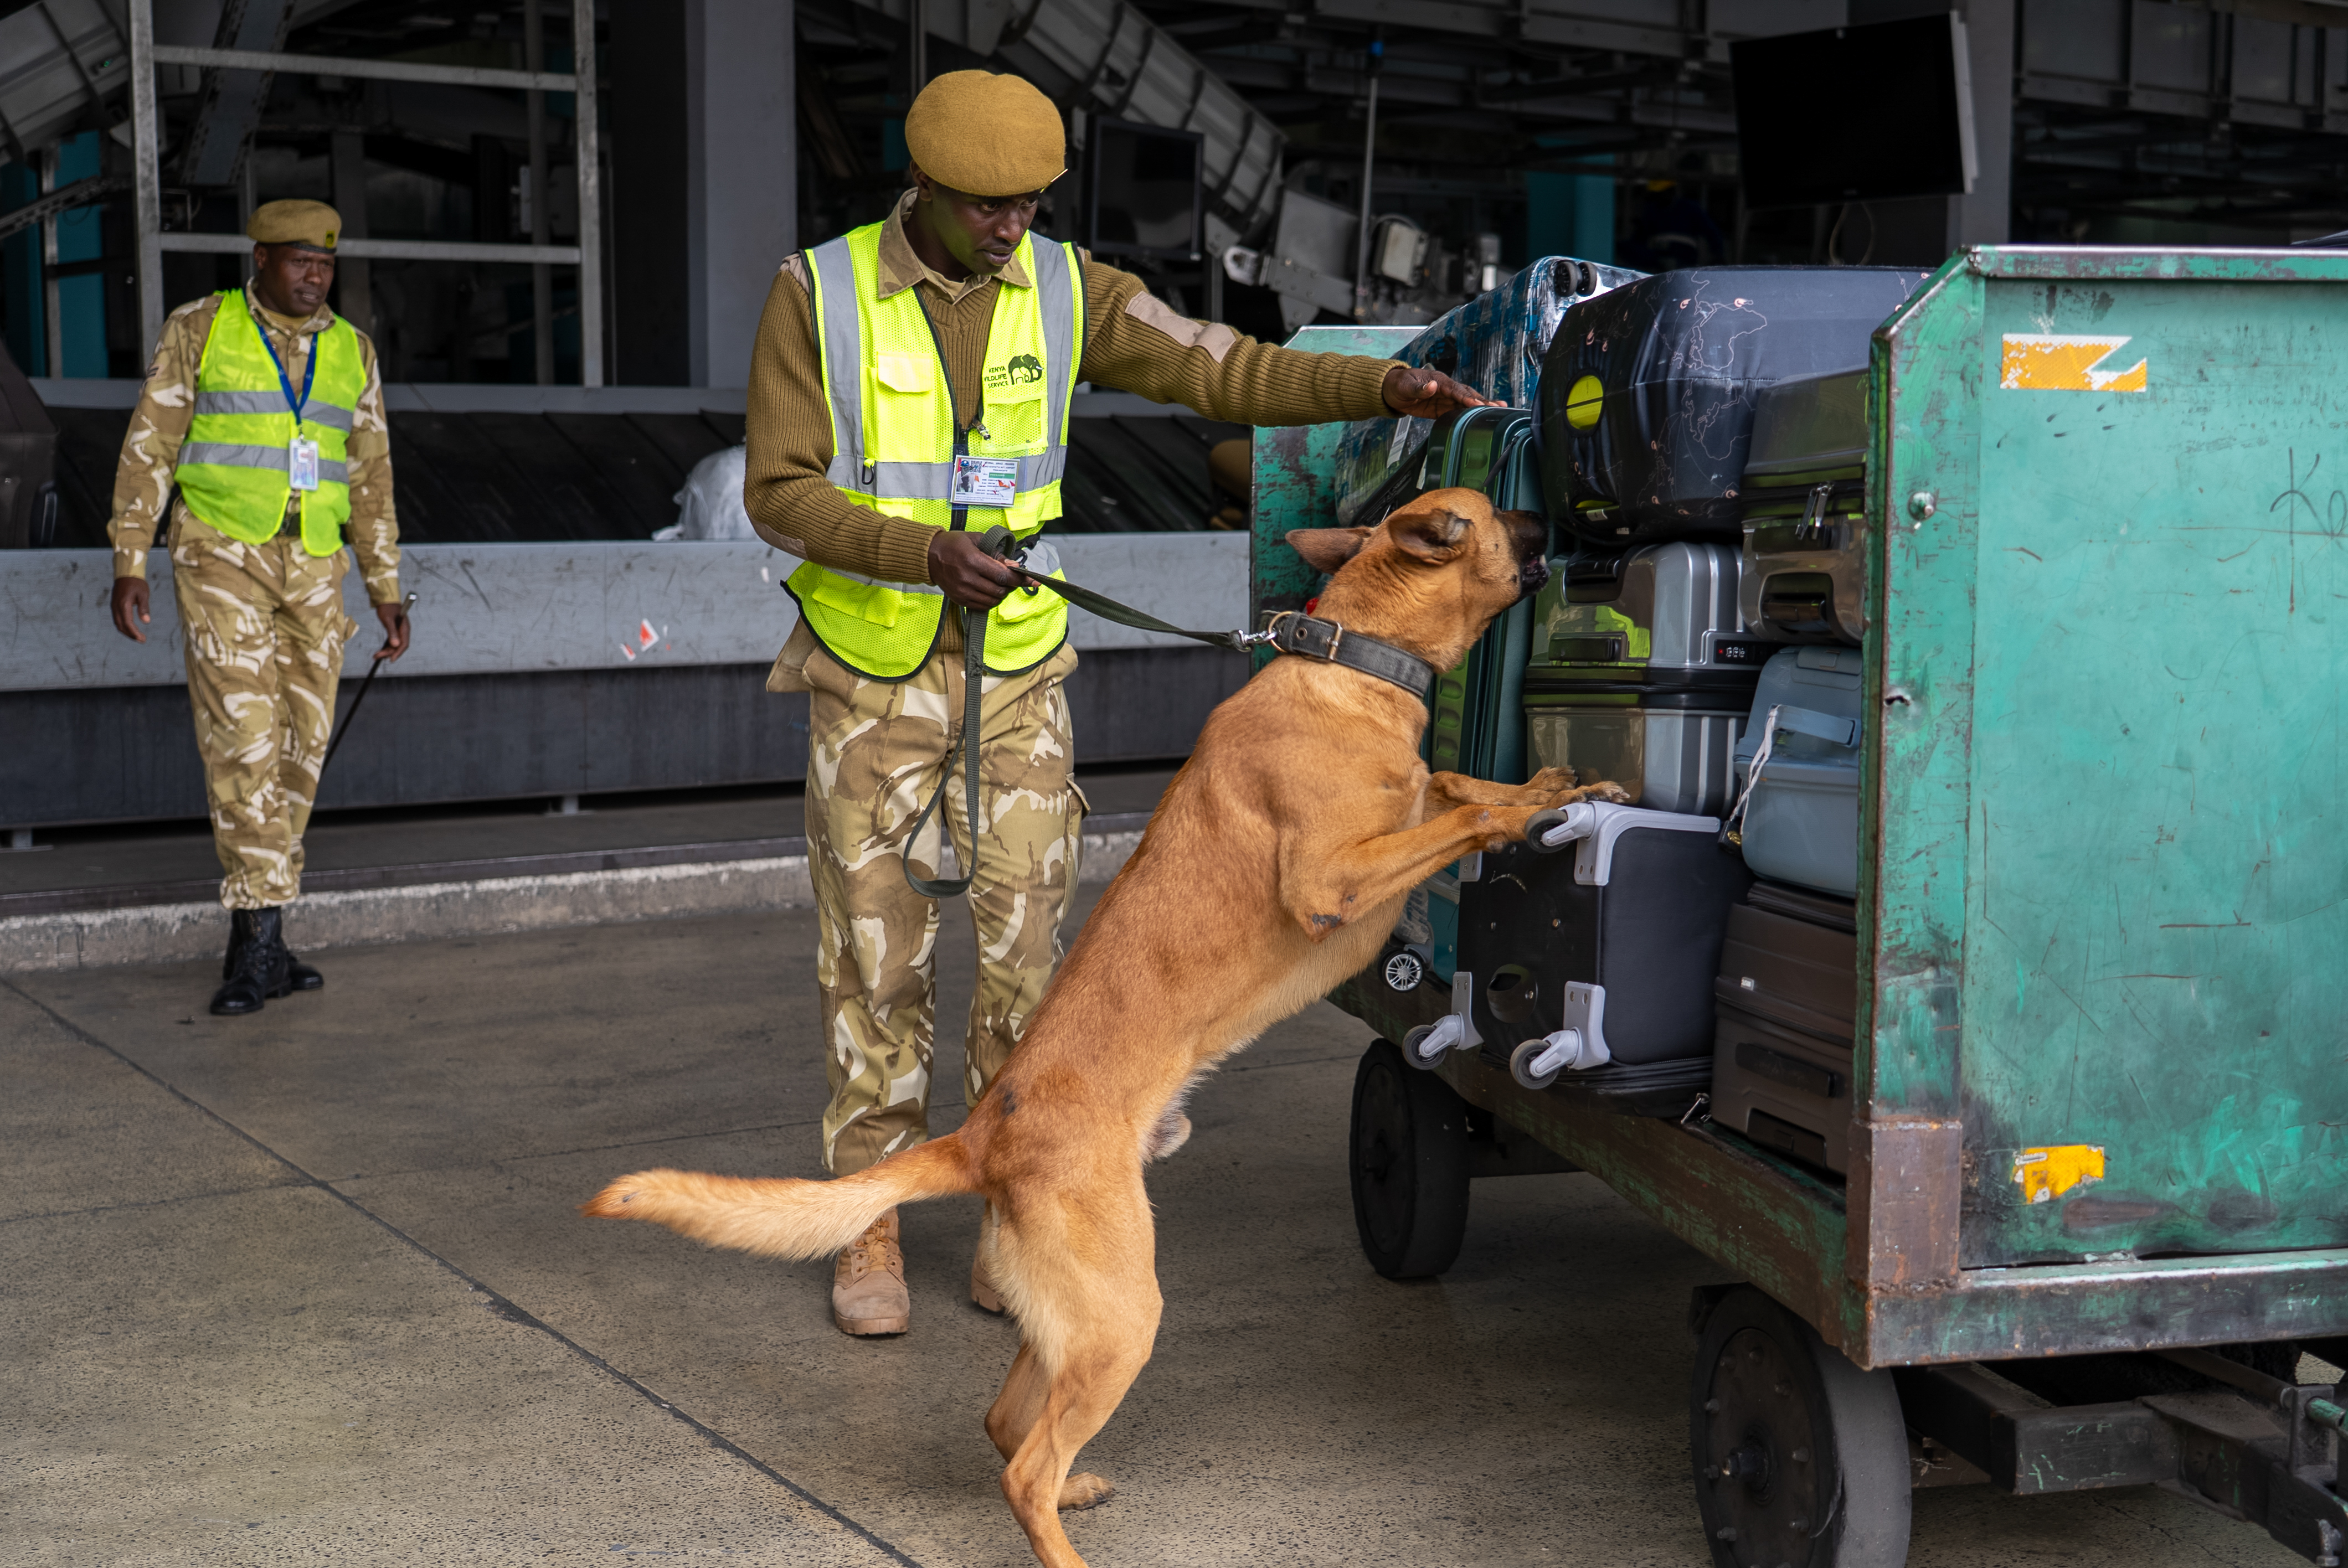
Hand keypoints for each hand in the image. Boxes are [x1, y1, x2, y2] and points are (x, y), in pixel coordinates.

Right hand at [111, 577, 149, 642]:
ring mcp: (113, 606)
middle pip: (121, 626)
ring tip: (137, 637)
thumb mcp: (143, 594)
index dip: (134, 633)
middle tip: (142, 640)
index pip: (128, 623)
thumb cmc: (137, 583)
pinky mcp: (114, 605)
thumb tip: (146, 622)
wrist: (126, 573)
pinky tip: (131, 629)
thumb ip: (144, 608)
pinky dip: (123, 626)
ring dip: (127, 632)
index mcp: (123, 604)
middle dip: (131, 635)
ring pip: (118, 623)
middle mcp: (116, 607)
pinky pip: (117, 619)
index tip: (142, 639)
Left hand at [373, 600, 410, 660]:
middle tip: (377, 656)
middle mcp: (403, 631)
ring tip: (376, 656)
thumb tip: (395, 645)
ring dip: (386, 651)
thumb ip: (392, 632)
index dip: (398, 653)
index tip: (390, 659)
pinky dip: (386, 647)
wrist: (386, 599)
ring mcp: (399, 631)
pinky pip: (392, 641)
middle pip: (398, 646)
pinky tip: (380, 651)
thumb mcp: (388, 620)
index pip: (404, 644)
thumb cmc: (387, 607)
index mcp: (405, 629)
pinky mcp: (394, 631)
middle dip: (388, 653)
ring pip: (394, 645)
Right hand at [928, 530, 1020, 609]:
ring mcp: (962, 591)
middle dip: (1012, 585)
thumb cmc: (954, 544)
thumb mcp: (977, 540)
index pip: (1003, 576)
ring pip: (993, 600)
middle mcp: (967, 578)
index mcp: (972, 561)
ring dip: (1002, 593)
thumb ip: (996, 553)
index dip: (1021, 579)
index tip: (1033, 580)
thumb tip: (1013, 565)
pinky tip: (990, 590)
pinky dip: (991, 600)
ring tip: (1000, 583)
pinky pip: (983, 606)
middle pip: (1000, 590)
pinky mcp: (959, 599)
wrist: (929, 556)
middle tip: (1012, 578)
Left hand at [1381, 364, 1502, 419]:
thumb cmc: (1398, 384)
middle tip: (1497, 407)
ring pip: (1466, 403)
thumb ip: (1419, 389)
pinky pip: (1458, 411)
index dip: (1466, 397)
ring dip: (1481, 407)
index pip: (1456, 390)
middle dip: (1481, 401)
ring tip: (1499, 409)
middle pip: (1467, 395)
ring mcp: (1445, 398)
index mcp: (1438, 381)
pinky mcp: (1442, 408)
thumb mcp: (1405, 386)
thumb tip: (1432, 387)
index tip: (1477, 405)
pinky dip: (1470, 415)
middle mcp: (1445, 388)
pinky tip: (1482, 418)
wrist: (1391, 391)